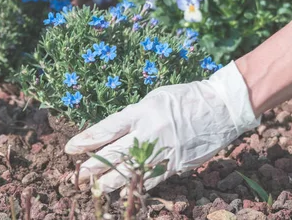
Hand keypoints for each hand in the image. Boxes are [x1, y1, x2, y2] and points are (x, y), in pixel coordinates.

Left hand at [64, 62, 259, 192]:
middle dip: (92, 166)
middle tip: (77, 176)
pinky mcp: (176, 164)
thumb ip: (135, 116)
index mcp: (142, 111)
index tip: (71, 148)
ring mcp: (163, 150)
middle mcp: (150, 131)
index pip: (108, 128)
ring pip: (131, 171)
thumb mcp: (155, 99)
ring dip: (110, 182)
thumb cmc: (186, 99)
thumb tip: (114, 133)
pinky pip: (151, 179)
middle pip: (114, 153)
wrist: (221, 108)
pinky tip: (122, 192)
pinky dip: (135, 186)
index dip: (87, 140)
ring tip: (94, 188)